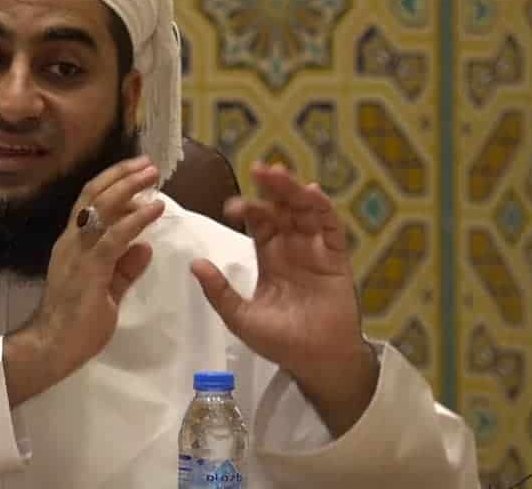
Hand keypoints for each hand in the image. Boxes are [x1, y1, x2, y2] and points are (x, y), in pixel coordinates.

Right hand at [3, 155, 164, 406]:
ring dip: (130, 188)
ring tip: (152, 175)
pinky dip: (136, 219)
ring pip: (103, 208)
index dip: (113, 182)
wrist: (51, 346)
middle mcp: (71, 241)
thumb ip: (124, 268)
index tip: (136, 170)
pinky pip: (114, 237)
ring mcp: (78, 253)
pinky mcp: (90, 269)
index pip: (89, 202)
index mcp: (72, 243)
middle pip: (95, 195)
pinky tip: (154, 208)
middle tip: (148, 164)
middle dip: (122, 176)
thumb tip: (144, 246)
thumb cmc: (76, 323)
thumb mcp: (106, 290)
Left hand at [191, 161, 377, 435]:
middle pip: (282, 208)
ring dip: (292, 191)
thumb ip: (219, 291)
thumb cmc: (280, 342)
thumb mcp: (241, 317)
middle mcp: (293, 247)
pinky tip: (311, 193)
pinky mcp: (336, 258)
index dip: (248, 208)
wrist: (315, 362)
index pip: (259, 223)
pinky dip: (322, 208)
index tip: (232, 206)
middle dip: (271, 188)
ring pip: (305, 211)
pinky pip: (330, 228)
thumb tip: (195, 264)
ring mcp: (315, 250)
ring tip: (279, 174)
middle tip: (258, 169)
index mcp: (270, 257)